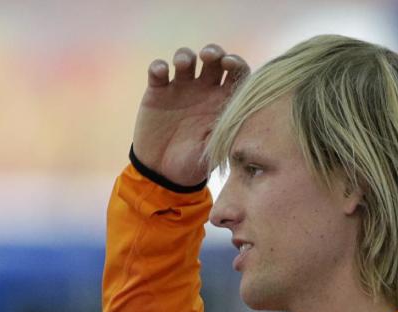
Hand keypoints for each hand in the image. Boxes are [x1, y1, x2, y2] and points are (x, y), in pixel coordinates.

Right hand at [133, 44, 249, 186]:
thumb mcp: (212, 153)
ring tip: (182, 64)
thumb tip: (240, 120)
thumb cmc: (192, 164)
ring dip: (185, 55)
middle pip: (213, 58)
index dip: (235, 63)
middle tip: (208, 56)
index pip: (236, 73)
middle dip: (213, 52)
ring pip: (186, 58)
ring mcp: (180, 88)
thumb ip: (224, 134)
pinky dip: (158, 67)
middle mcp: (203, 89)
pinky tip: (161, 73)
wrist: (161, 173)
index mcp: (222, 100)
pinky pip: (158, 70)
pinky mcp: (157, 91)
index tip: (229, 64)